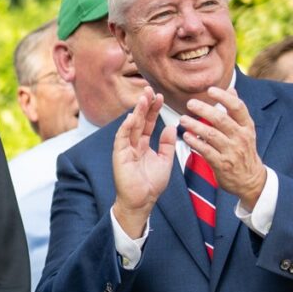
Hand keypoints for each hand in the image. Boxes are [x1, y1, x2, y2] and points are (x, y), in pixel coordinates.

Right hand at [109, 89, 175, 238]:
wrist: (142, 201)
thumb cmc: (151, 184)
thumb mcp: (165, 161)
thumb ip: (168, 144)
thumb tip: (173, 127)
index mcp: (144, 145)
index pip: (149, 123)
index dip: (153, 110)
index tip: (160, 96)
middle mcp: (133, 144)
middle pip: (139, 120)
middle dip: (144, 105)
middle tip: (149, 90)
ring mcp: (125, 149)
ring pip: (131, 126)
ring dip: (136, 112)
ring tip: (143, 98)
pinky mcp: (119, 156)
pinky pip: (121, 139)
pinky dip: (126, 127)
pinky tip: (132, 117)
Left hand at [180, 85, 268, 206]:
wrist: (250, 179)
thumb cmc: (244, 150)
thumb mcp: (245, 130)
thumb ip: (236, 111)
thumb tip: (231, 89)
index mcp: (247, 126)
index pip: (237, 107)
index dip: (224, 97)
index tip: (210, 90)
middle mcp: (240, 137)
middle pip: (221, 119)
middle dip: (204, 110)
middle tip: (190, 103)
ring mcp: (231, 151)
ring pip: (211, 135)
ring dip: (195, 126)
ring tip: (182, 120)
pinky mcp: (222, 164)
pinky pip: (206, 151)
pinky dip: (195, 143)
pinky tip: (185, 137)